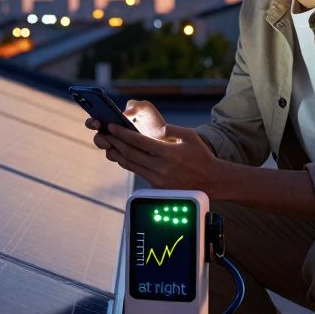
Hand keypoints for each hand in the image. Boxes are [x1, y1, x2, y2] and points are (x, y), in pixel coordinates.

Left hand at [86, 100, 218, 190]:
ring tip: (108, 144)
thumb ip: (172, 129)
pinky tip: (121, 156)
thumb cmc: (201, 156)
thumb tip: (158, 128)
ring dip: (117, 154)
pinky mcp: (157, 186)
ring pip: (130, 165)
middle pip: (130, 153)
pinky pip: (138, 172)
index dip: (122, 134)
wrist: (211, 180)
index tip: (112, 126)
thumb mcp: (190, 136)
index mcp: (167, 153)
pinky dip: (127, 163)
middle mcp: (160, 167)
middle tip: (103, 134)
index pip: (138, 142)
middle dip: (114, 142)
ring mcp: (157, 179)